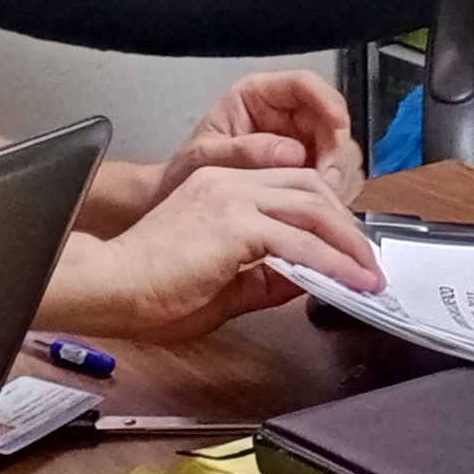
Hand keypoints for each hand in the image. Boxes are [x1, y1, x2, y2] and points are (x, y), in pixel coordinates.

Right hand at [45, 163, 384, 343]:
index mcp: (220, 190)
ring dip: (348, 242)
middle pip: (310, 190)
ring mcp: (232, 198)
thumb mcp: (222, 285)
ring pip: (313, 207)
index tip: (347, 251)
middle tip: (366, 262)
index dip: (326, 219)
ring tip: (367, 273)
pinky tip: (348, 281)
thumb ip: (264, 278)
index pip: (290, 190)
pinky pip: (299, 241)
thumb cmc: (145, 289)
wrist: (106, 285)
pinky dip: (331, 262)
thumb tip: (304, 281)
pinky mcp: (234, 223)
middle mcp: (229, 183)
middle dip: (346, 226)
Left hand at [156, 69, 364, 202]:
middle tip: (327, 182)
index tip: (337, 124)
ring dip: (338, 177)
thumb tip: (293, 153)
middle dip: (335, 152)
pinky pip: (334, 178)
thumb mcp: (206, 158)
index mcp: (258, 96)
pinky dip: (333, 194)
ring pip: (340, 151)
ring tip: (320, 202)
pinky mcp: (306, 172)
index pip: (304, 85)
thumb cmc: (185, 171)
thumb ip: (245, 152)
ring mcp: (300, 144)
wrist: (177, 201)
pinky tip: (319, 210)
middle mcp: (286, 115)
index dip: (327, 100)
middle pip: (332, 121)